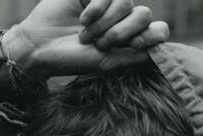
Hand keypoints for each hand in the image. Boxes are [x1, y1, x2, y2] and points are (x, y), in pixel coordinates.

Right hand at [3, 0, 168, 76]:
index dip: (151, 35)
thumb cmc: (75, 60)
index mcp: (131, 40)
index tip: (134, 45)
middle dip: (122, 32)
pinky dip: (97, 9)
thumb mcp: (108, 63)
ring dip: (106, 23)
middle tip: (100, 44)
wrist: (43, 47)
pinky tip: (83, 20)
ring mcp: (109, 4)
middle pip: (144, 14)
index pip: (159, 30)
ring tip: (87, 35)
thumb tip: (160, 46)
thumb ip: (136, 56)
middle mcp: (123, 20)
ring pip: (126, 3)